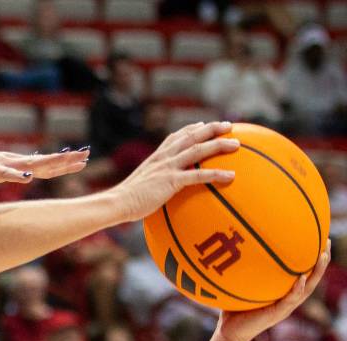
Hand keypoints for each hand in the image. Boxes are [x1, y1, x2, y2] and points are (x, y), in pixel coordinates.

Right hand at [0, 144, 89, 187]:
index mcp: (15, 164)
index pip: (45, 163)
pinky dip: (17, 175)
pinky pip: (4, 173)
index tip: (83, 159)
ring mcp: (1, 165)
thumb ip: (11, 174)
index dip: (64, 162)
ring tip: (67, 160)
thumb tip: (26, 175)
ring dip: (49, 162)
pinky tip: (29, 177)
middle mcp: (12, 162)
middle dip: (65, 159)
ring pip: (29, 164)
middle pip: (43, 161)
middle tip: (86, 155)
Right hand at [111, 121, 239, 221]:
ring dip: (219, 145)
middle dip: (211, 129)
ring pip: (198, 150)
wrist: (117, 202)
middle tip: (229, 126)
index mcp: (156, 157)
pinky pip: (198, 176)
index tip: (203, 124)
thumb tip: (157, 190)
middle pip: (191, 136)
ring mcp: (167, 167)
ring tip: (236, 145)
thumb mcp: (140, 184)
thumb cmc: (127, 199)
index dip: (191, 128)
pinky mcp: (171, 181)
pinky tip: (231, 176)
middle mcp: (163, 157)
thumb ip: (152, 181)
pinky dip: (216, 174)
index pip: (176, 136)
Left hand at [216, 240, 330, 340]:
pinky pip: (291, 299)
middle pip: (313, 278)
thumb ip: (244, 272)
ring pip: (307, 288)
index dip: (313, 259)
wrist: (230, 332)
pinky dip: (297, 289)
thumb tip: (236, 247)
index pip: (304, 273)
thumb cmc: (235, 308)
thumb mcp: (243, 287)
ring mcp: (286, 307)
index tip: (319, 240)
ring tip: (323, 256)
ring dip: (316, 272)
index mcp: (285, 293)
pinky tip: (302, 278)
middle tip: (328, 242)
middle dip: (322, 261)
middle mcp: (289, 299)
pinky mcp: (278, 313)